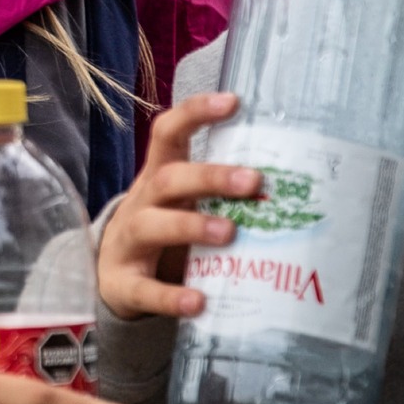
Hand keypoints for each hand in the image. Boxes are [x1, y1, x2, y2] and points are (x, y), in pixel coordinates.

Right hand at [99, 91, 260, 321]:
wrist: (112, 277)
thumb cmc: (164, 229)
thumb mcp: (181, 201)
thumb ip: (218, 191)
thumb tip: (291, 180)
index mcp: (158, 176)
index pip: (168, 133)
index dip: (195, 113)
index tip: (233, 101)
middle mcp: (141, 202)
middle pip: (168, 179)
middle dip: (209, 176)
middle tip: (253, 180)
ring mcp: (128, 243)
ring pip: (153, 225)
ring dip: (191, 226)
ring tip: (229, 233)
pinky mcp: (124, 284)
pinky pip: (146, 289)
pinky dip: (171, 296)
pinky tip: (199, 302)